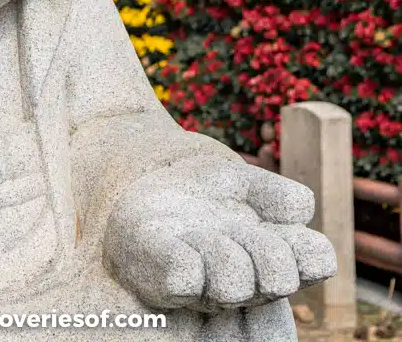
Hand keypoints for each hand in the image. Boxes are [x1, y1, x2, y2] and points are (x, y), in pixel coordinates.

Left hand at [103, 155, 335, 311]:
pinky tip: (182, 244)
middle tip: (241, 226)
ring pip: (233, 280)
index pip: (315, 260)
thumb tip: (303, 209)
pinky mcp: (163, 279)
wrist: (148, 183)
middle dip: (265, 247)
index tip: (290, 231)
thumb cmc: (202, 189)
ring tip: (205, 233)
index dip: (310, 251)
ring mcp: (203, 285)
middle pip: (278, 276)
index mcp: (272, 253)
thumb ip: (273, 192)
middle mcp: (244, 279)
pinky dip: (188, 257)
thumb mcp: (241, 180)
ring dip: (224, 248)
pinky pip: (185, 276)